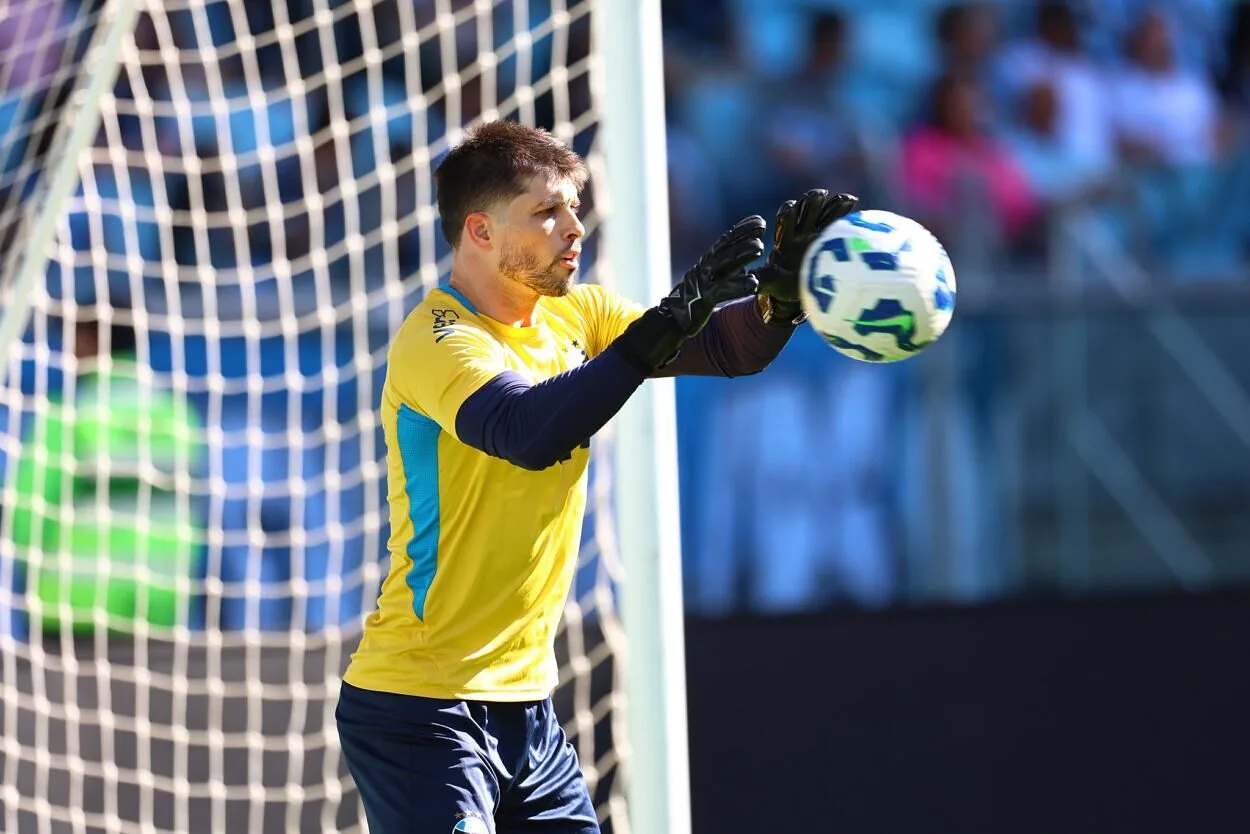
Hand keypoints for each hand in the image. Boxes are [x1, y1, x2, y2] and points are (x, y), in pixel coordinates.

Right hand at [659, 214, 764, 335]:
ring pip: (725, 264)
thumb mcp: (710, 280)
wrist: (671, 319)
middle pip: (726, 248)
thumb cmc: (694, 300)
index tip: (759, 220)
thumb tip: (743, 267)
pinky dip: (739, 285)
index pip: (725, 241)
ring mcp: (704, 282)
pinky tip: (754, 283)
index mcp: (707, 263)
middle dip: (744, 236)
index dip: (741, 229)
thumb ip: (725, 272)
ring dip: (743, 254)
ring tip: (760, 248)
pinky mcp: (704, 298)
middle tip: (762, 226)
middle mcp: (705, 268)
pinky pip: (723, 290)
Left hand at [756, 190, 858, 302]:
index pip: (784, 221)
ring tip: (844, 198)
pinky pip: (838, 222)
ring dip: (831, 205)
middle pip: (805, 211)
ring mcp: (817, 233)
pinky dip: (845, 213)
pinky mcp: (831, 237)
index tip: (791, 208)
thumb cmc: (782, 284)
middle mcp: (800, 232)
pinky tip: (854, 203)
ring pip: (823, 214)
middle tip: (819, 194)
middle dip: (810, 202)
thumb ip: (763, 280)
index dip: (787, 214)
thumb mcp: (770, 283)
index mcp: (784, 239)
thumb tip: (753, 283)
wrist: (798, 287)